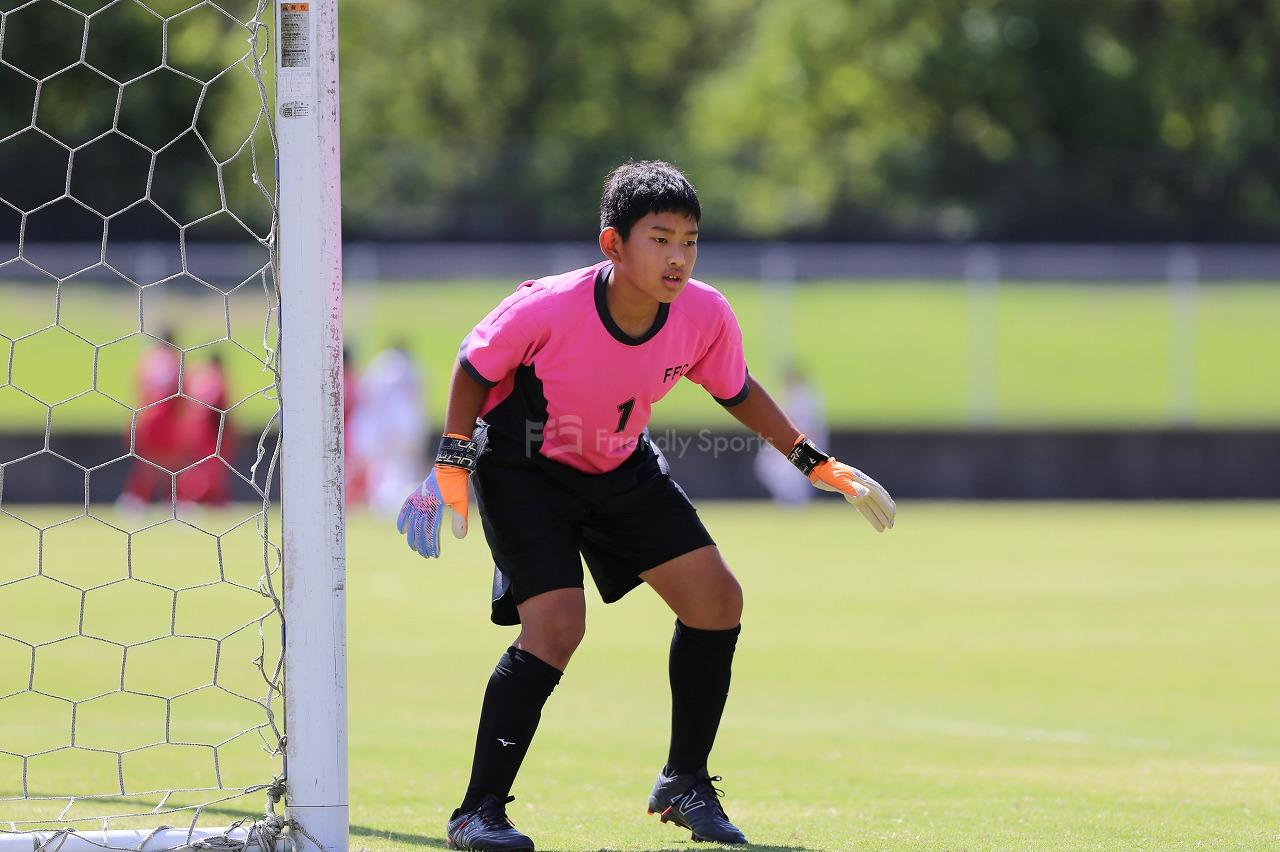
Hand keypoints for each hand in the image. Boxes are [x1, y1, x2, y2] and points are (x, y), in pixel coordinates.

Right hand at [395, 432, 477, 557]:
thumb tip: (460, 538)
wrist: (450, 464)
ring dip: (412, 535)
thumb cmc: (457, 483)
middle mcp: (423, 502)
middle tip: (425, 554)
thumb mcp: (461, 501)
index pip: (430, 529)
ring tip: (414, 547)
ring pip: (412, 521)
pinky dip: (403, 519)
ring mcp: (418, 498)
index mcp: (433, 505)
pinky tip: (402, 530)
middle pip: (419, 528)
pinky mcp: (416, 494)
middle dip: (422, 543)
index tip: (434, 554)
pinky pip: (406, 508)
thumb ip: (460, 519)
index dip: (431, 543)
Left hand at [787, 435, 895, 531]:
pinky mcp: (851, 495)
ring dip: (879, 516)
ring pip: (871, 506)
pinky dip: (869, 515)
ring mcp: (857, 491)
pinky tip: (875, 522)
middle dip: (885, 513)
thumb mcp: (838, 481)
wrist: (818, 469)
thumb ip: (851, 487)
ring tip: (885, 528)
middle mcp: (862, 486)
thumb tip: (866, 494)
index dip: (886, 505)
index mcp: (862, 481)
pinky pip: (863, 507)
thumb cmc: (828, 474)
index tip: (892, 515)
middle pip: (878, 501)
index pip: (878, 494)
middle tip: (892, 526)